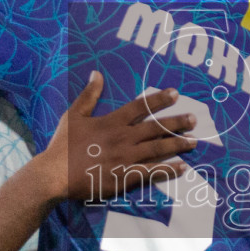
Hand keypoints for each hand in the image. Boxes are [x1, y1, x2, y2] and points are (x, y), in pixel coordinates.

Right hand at [38, 72, 197, 202]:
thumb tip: (97, 73)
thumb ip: (88, 95)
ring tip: (194, 141)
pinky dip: (168, 169)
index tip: (175, 94)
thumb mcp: (73, 115)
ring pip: (158, 149)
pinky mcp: (125, 177)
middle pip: (156, 128)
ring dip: (178, 144)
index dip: (159, 100)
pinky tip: (182, 167)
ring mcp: (126, 158)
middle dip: (177, 122)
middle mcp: (123, 138)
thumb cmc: (62, 146)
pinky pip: (152, 172)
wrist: (55, 174)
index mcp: (112, 122)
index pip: (140, 107)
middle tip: (194, 119)